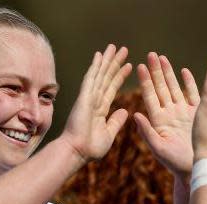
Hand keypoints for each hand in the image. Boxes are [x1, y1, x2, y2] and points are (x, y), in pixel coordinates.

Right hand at [60, 44, 132, 161]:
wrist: (77, 152)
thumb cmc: (90, 148)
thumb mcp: (109, 133)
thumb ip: (116, 121)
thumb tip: (124, 110)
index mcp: (100, 109)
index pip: (112, 88)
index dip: (119, 76)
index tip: (129, 66)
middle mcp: (94, 100)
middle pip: (106, 77)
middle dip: (114, 63)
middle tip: (123, 49)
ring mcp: (88, 97)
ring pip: (100, 74)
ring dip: (107, 60)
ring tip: (115, 47)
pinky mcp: (84, 98)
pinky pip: (91, 78)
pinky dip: (96, 66)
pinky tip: (100, 55)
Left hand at [133, 53, 198, 177]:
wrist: (196, 169)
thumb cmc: (175, 163)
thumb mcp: (158, 148)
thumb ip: (147, 132)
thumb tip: (134, 115)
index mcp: (159, 121)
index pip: (150, 97)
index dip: (145, 81)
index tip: (139, 66)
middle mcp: (170, 114)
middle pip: (161, 88)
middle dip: (156, 71)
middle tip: (150, 54)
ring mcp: (184, 113)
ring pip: (175, 88)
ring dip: (169, 73)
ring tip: (162, 58)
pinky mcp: (198, 114)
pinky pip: (193, 95)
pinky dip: (188, 83)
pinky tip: (184, 71)